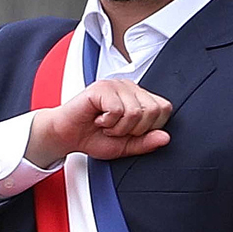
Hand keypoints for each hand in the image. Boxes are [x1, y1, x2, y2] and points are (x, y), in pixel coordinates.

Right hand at [25, 79, 172, 166]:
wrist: (66, 136)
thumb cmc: (93, 137)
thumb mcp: (125, 146)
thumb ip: (146, 142)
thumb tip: (165, 137)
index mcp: (139, 98)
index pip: (164, 109)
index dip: (150, 128)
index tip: (130, 132)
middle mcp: (131, 88)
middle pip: (153, 111)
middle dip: (134, 130)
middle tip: (116, 129)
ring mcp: (117, 84)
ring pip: (135, 112)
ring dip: (118, 128)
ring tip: (106, 125)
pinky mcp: (102, 87)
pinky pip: (118, 110)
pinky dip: (108, 122)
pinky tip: (98, 119)